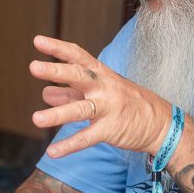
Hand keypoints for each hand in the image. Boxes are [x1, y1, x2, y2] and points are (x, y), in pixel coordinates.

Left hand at [29, 35, 171, 159]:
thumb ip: (71, 92)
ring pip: (80, 109)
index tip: (37, 41)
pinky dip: (69, 145)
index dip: (58, 48)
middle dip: (56, 71)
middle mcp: (104, 87)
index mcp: (101, 74)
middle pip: (79, 76)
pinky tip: (52, 152)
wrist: (160, 123)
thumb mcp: (100, 91)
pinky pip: (88, 138)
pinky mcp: (111, 129)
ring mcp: (108, 108)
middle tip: (33, 66)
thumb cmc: (126, 103)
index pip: (78, 56)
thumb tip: (45, 92)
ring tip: (36, 119)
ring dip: (57, 114)